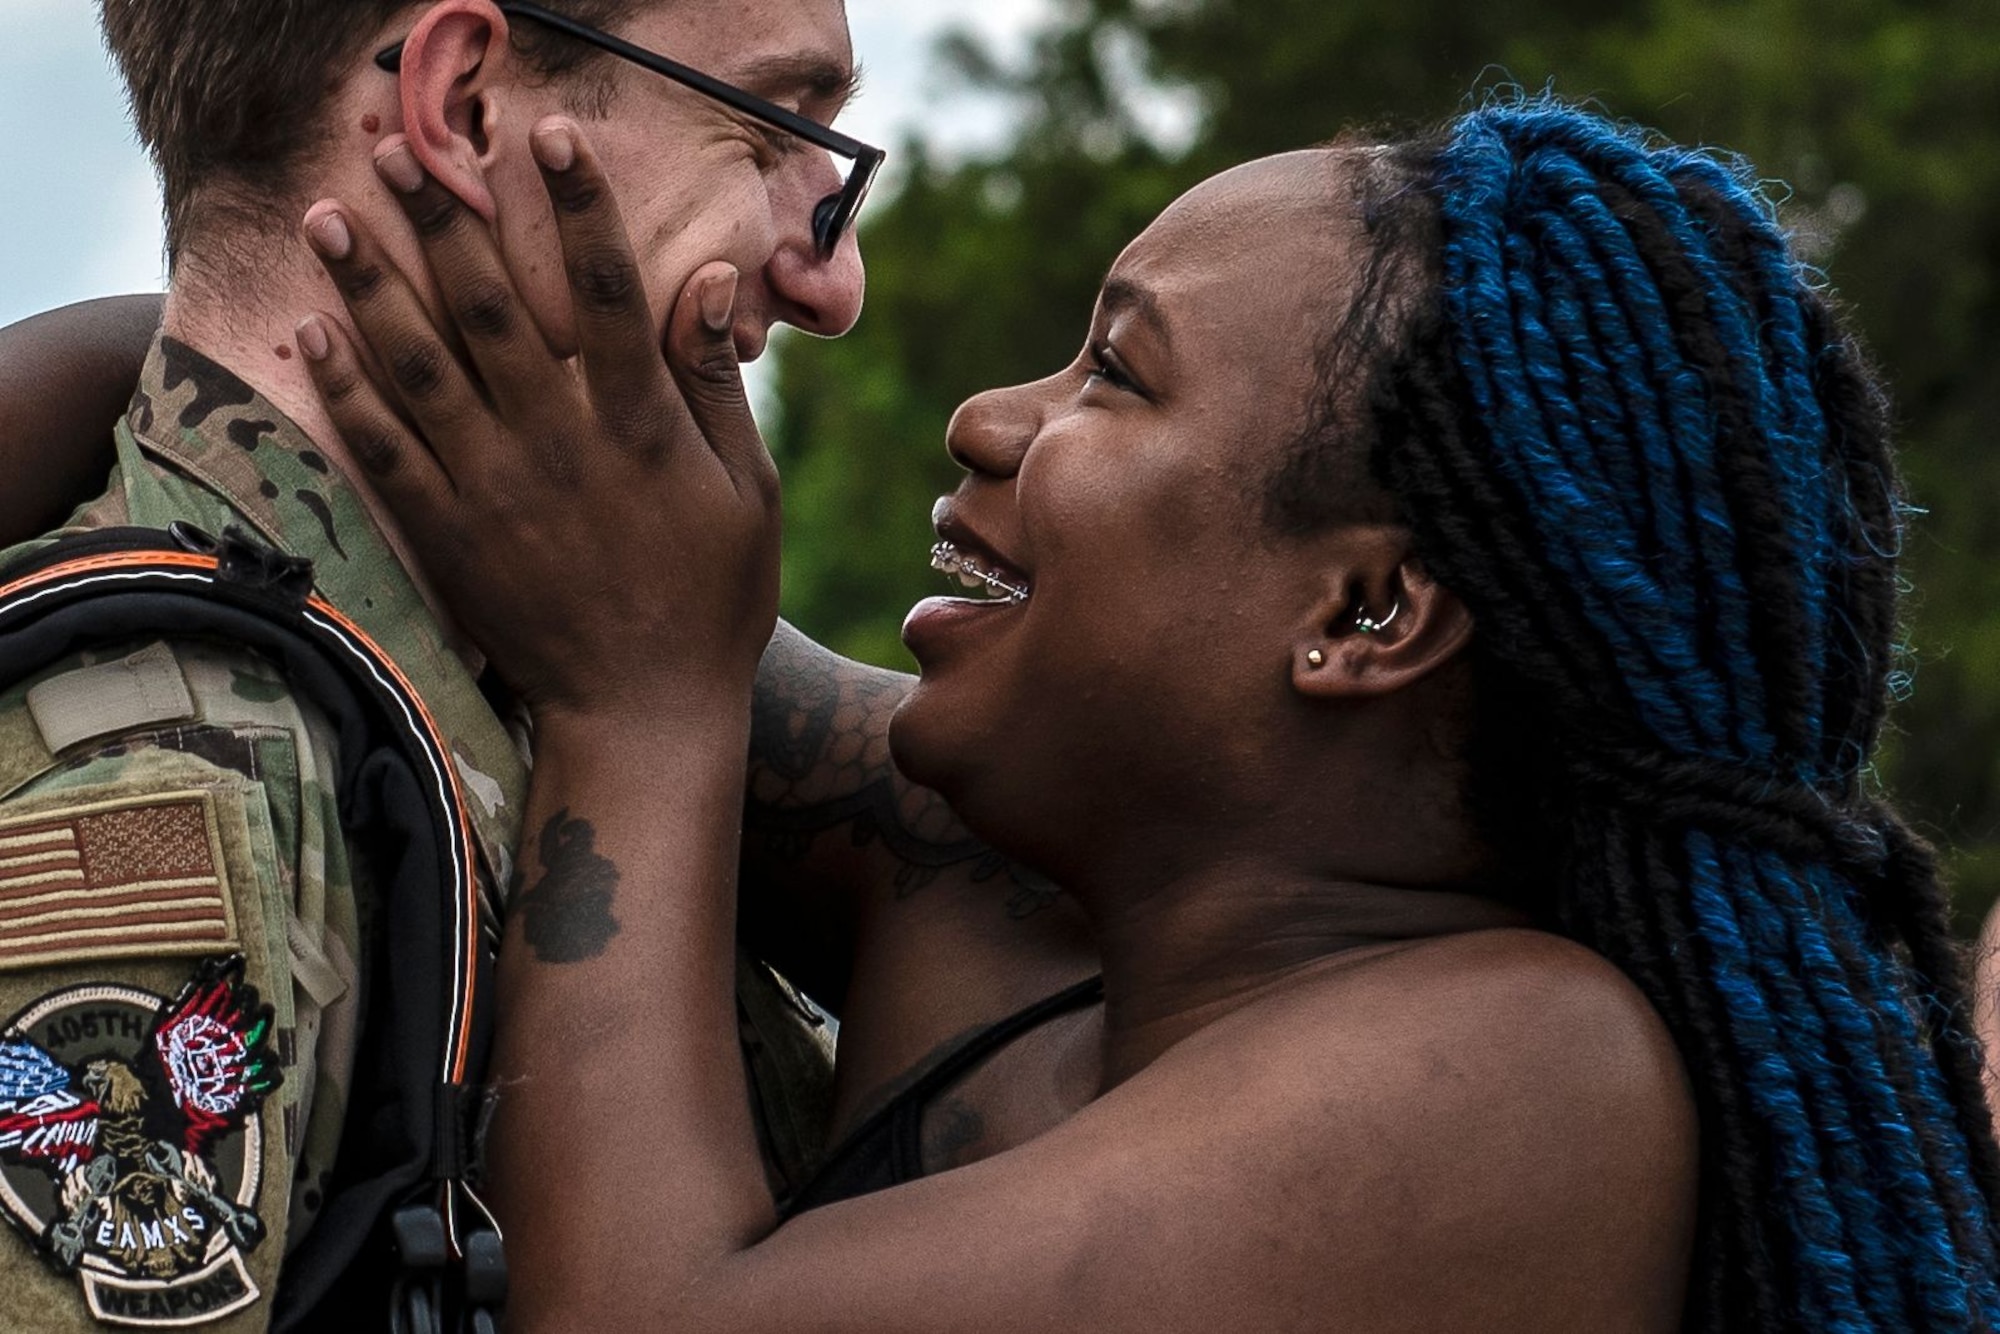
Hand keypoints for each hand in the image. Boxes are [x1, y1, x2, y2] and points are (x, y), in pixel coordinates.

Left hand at [294, 119, 779, 729]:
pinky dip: (346, 386)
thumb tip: (704, 282)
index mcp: (640, 427)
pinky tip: (313, 329)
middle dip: (442, 217)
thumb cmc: (712, 601)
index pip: (608, 292)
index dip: (579, 208)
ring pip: (419, 364)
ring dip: (369, 281)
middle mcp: (559, 444)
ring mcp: (495, 490)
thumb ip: (714, 386)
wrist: (643, 712)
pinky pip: (384, 448)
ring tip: (329, 214)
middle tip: (400, 147)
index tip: (551, 138)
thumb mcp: (749, 493)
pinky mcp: (449, 535)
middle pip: (493, 306)